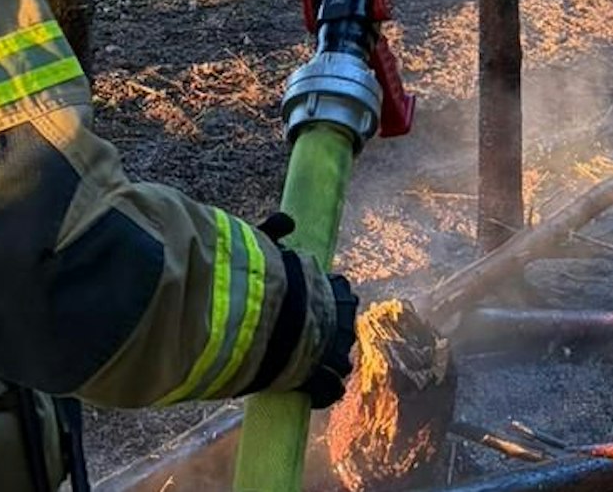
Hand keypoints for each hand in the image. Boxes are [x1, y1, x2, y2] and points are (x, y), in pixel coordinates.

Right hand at [261, 212, 358, 409]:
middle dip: (328, 333)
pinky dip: (323, 391)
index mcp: (338, 289)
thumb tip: (286, 220)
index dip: (325, 301)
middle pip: (342, 327)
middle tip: (305, 339)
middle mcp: (344, 319)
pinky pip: (330, 389)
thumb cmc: (269, 282)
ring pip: (339, 358)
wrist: (268, 321)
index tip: (311, 304)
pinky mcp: (323, 379)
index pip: (341, 293)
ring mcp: (335, 351)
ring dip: (325, 362)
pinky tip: (311, 391)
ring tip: (303, 364)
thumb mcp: (268, 246)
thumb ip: (275, 232)